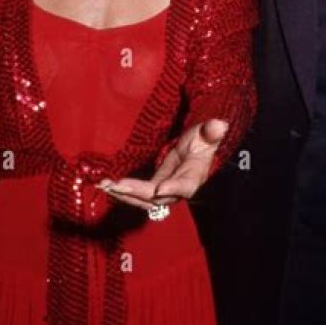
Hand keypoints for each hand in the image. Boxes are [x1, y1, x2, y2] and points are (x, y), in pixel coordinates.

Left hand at [99, 119, 229, 208]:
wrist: (197, 149)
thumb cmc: (203, 140)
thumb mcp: (207, 133)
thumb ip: (211, 131)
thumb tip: (220, 124)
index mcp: (194, 176)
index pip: (185, 186)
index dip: (173, 189)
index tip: (159, 189)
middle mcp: (178, 189)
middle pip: (157, 197)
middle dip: (137, 193)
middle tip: (117, 185)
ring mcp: (164, 191)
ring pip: (143, 200)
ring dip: (124, 195)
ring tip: (105, 186)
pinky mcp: (153, 188)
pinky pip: (136, 194)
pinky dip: (122, 192)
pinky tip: (105, 185)